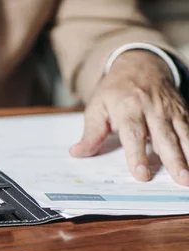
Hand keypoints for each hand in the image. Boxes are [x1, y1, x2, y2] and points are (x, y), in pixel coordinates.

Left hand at [70, 50, 188, 185]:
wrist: (140, 66)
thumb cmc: (114, 92)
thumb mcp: (96, 108)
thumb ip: (90, 133)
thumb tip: (76, 153)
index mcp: (128, 108)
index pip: (134, 135)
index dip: (138, 155)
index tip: (142, 174)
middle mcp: (153, 110)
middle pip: (164, 137)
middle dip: (173, 160)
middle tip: (180, 179)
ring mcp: (171, 111)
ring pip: (183, 135)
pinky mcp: (183, 113)